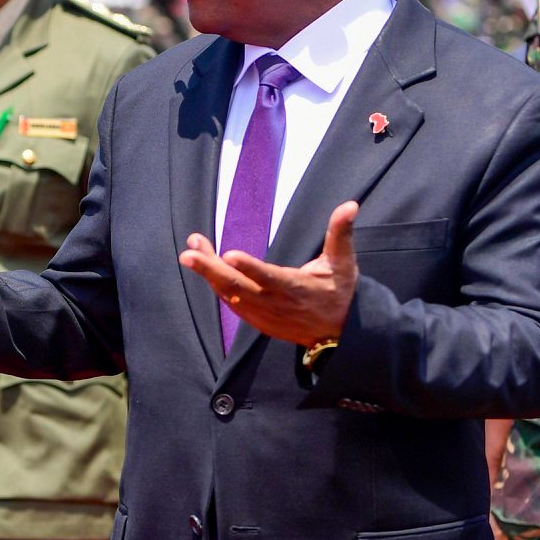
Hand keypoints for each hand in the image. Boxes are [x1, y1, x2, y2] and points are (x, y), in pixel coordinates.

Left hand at [179, 200, 359, 346]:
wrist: (338, 334)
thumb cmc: (339, 292)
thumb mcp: (343, 262)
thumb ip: (341, 233)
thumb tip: (350, 205)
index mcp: (296, 288)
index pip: (270, 278)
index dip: (250, 268)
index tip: (229, 255)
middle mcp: (276, 304)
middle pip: (238, 288)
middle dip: (211, 270)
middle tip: (189, 253)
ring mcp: (263, 314)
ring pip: (230, 295)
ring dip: (208, 273)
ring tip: (192, 251)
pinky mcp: (257, 320)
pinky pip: (231, 303)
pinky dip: (216, 285)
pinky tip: (204, 266)